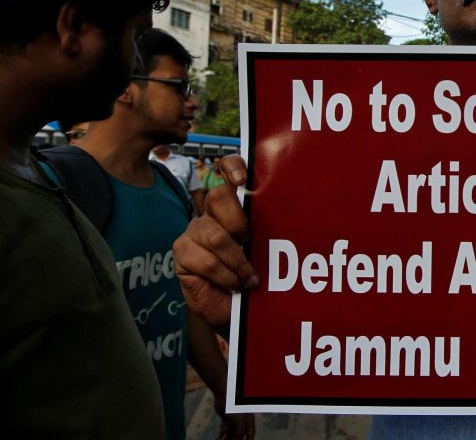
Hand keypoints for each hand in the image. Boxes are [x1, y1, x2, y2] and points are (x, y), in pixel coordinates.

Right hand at [174, 155, 257, 330]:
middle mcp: (211, 214)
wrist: (235, 311)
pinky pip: (204, 260)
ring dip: (237, 262)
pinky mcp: (182, 254)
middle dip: (239, 223)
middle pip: (218, 197)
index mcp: (234, 207)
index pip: (227, 170)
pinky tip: (234, 284)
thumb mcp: (267, 252)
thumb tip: (291, 219)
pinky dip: (225, 276)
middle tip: (250, 244)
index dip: (232, 167)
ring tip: (249, 278)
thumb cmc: (254, 277)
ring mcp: (194, 233)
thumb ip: (268, 232)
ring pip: (215, 235)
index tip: (243, 180)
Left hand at [214, 396, 254, 439]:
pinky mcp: (226, 420)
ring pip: (231, 434)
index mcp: (248, 421)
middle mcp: (242, 422)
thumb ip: (239, 432)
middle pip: (239, 435)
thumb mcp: (239, 421)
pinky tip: (217, 438)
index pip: (250, 434)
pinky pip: (224, 430)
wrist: (224, 395)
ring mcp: (233, 421)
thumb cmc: (235, 405)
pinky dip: (221, 435)